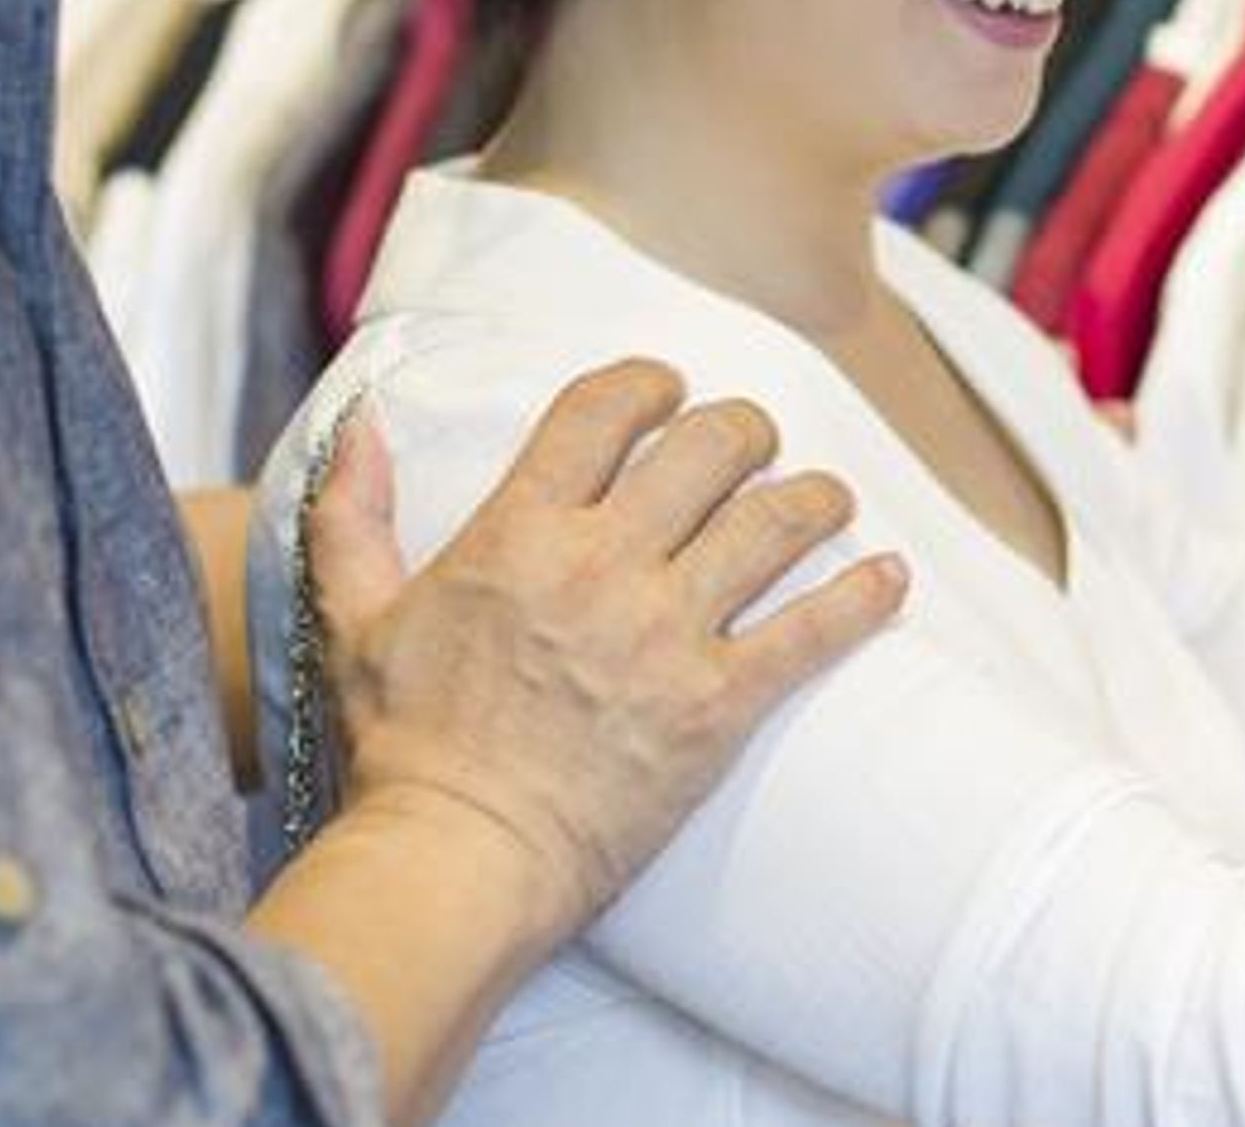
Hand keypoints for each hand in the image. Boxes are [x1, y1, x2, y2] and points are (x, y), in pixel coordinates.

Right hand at [303, 361, 907, 958]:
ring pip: (776, 522)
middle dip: (745, 431)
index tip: (670, 392)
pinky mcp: (718, 705)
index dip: (650, 383)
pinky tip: (891, 577)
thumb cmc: (403, 749)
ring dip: (815, 498)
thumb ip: (353, 514)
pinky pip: (814, 630)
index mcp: (518, 533)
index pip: (604, 409)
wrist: (456, 861)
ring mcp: (666, 633)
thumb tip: (362, 425)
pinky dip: (863, 596)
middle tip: (755, 445)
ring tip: (826, 499)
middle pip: (710, 448)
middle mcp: (601, 565)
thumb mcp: (355, 618)